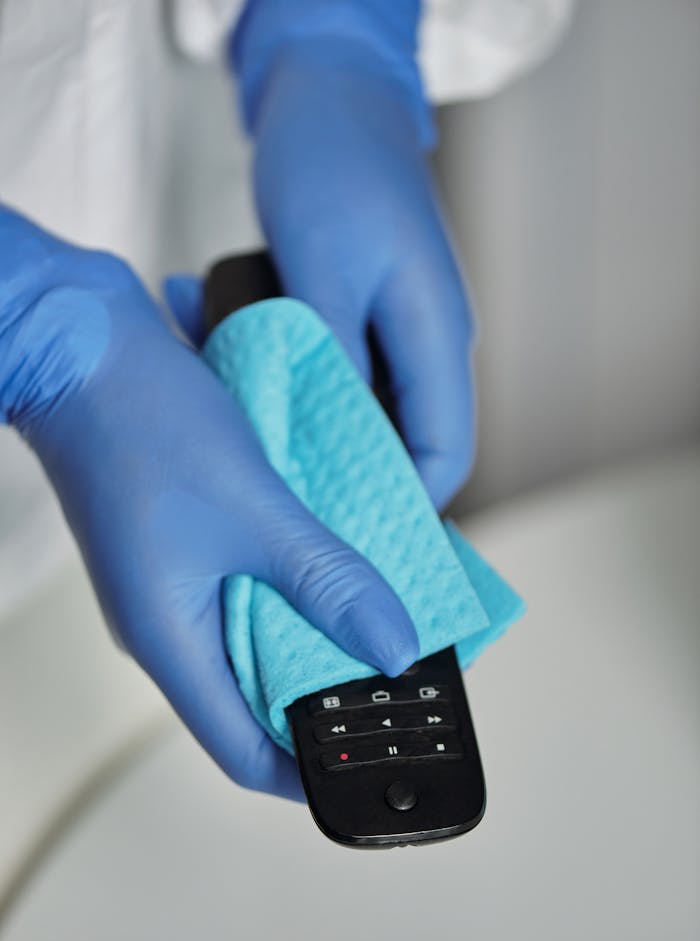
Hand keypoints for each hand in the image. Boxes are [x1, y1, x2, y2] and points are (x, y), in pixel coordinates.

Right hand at [0, 207, 418, 798]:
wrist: (81, 346)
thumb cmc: (142, 423)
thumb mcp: (257, 509)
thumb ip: (328, 582)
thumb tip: (391, 645)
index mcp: (172, 640)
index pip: (244, 751)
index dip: (308, 773)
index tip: (367, 770)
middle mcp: (170, 625)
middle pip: (255, 699)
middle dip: (325, 700)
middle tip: (393, 689)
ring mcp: (174, 585)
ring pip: (256, 640)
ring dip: (316, 636)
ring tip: (381, 625)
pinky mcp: (185, 547)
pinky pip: (249, 590)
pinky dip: (298, 588)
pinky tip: (341, 567)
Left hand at [233, 2, 476, 508]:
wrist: (329, 90)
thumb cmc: (334, 165)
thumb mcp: (321, 271)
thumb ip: (329, 363)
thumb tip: (325, 442)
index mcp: (438, 337)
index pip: (445, 454)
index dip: (405, 504)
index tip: (349, 536)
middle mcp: (427, 341)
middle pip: (406, 442)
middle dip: (350, 479)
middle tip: (294, 510)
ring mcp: (396, 326)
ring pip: (364, 410)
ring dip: (312, 428)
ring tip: (256, 446)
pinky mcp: (362, 311)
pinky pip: (335, 368)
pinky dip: (293, 381)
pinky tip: (240, 371)